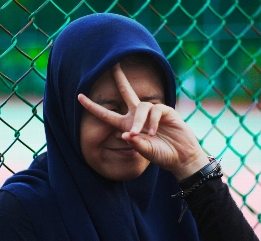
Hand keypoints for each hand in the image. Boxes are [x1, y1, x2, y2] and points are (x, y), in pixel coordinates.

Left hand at [78, 63, 208, 179]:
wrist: (181, 156)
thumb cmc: (162, 155)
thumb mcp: (146, 151)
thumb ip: (136, 144)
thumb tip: (126, 134)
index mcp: (127, 126)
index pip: (107, 114)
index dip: (93, 106)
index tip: (78, 97)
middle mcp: (137, 116)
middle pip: (126, 92)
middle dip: (120, 78)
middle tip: (112, 64)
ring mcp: (152, 112)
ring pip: (141, 107)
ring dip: (140, 121)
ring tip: (144, 135)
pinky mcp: (165, 111)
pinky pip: (154, 111)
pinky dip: (152, 122)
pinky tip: (154, 133)